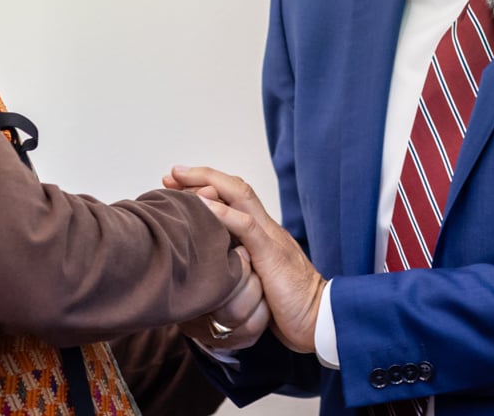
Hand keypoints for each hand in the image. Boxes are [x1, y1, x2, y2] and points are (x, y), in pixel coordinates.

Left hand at [167, 166, 327, 353]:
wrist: (321, 319)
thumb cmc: (290, 307)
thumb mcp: (258, 282)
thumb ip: (242, 268)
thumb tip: (214, 269)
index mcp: (266, 234)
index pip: (237, 197)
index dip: (208, 185)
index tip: (179, 184)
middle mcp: (269, 228)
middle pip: (236, 188)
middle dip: (202, 176)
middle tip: (172, 174)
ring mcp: (272, 238)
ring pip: (240, 196)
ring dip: (207, 183)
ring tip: (180, 180)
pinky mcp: (272, 254)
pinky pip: (246, 226)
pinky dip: (222, 213)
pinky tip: (202, 205)